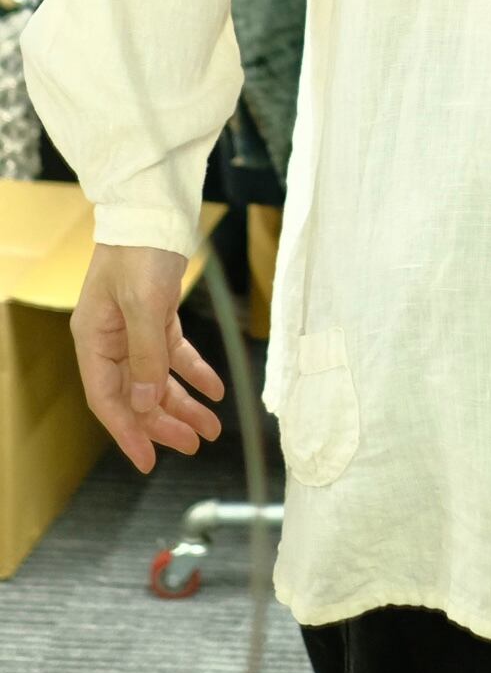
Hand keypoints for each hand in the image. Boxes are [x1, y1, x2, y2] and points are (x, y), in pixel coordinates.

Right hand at [71, 243, 225, 474]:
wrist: (153, 211)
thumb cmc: (139, 252)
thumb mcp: (144, 304)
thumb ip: (145, 355)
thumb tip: (145, 403)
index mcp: (93, 340)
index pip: (107, 399)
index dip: (128, 432)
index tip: (148, 461)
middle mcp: (109, 339)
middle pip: (135, 394)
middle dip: (164, 422)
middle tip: (194, 446)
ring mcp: (133, 329)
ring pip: (157, 378)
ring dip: (183, 403)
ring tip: (210, 427)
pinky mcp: (157, 315)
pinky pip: (174, 354)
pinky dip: (195, 372)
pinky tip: (216, 389)